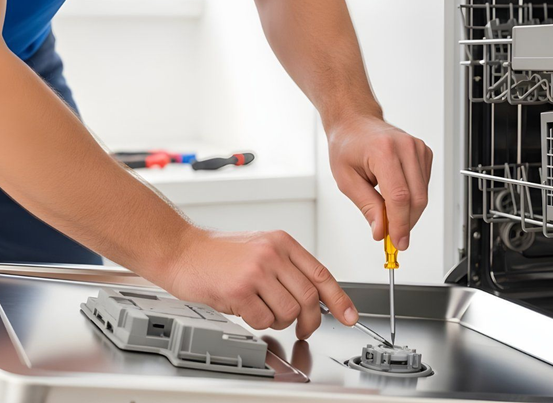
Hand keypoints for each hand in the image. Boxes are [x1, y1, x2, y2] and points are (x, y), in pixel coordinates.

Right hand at [165, 228, 357, 339]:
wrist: (182, 250)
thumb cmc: (218, 252)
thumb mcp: (261, 247)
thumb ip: (287, 267)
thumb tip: (315, 296)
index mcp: (282, 242)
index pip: (321, 274)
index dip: (340, 299)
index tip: (350, 315)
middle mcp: (273, 254)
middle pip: (309, 298)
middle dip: (310, 320)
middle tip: (304, 329)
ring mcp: (257, 271)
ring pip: (288, 312)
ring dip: (279, 321)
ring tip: (263, 312)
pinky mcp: (240, 289)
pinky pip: (263, 320)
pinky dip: (258, 323)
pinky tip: (246, 310)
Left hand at [327, 115, 432, 249]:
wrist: (355, 123)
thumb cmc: (347, 146)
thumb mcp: (347, 180)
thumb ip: (367, 207)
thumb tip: (382, 231)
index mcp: (384, 151)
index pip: (399, 196)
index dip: (400, 224)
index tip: (398, 242)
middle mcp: (406, 147)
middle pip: (417, 198)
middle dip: (406, 223)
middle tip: (392, 237)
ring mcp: (418, 149)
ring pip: (423, 195)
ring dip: (409, 213)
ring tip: (387, 214)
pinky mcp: (425, 153)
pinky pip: (423, 186)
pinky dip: (412, 199)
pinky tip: (395, 197)